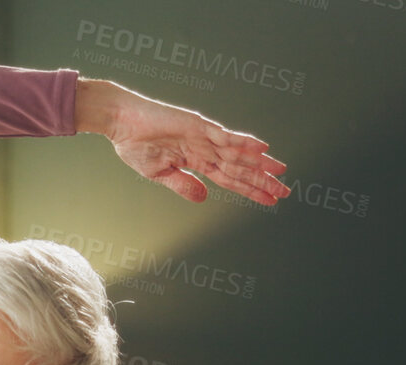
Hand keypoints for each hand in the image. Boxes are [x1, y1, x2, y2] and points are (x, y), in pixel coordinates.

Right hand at [79, 78, 289, 205]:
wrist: (120, 123)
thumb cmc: (133, 145)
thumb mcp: (158, 172)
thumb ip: (183, 185)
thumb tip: (204, 199)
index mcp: (194, 161)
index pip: (229, 178)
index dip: (249, 190)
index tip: (269, 201)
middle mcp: (204, 148)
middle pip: (239, 168)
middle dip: (262, 180)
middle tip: (285, 191)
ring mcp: (203, 136)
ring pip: (237, 154)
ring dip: (259, 163)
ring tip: (280, 172)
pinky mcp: (197, 126)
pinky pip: (224, 136)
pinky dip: (243, 142)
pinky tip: (261, 148)